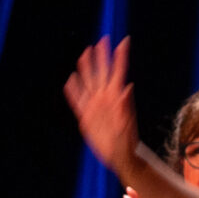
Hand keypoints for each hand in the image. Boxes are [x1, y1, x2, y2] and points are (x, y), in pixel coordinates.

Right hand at [65, 38, 139, 174]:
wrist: (120, 157)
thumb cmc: (127, 142)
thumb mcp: (127, 124)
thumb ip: (126, 105)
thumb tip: (128, 86)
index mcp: (117, 97)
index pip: (118, 72)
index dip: (120, 56)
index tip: (124, 41)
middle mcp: (105, 98)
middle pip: (102, 72)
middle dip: (101, 56)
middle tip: (101, 40)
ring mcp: (95, 106)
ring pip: (89, 82)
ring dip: (86, 68)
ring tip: (85, 53)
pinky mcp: (86, 116)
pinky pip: (77, 100)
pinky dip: (73, 90)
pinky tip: (70, 80)